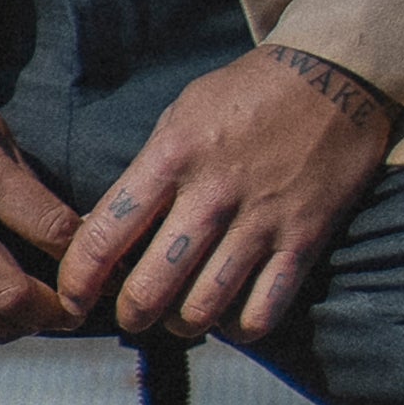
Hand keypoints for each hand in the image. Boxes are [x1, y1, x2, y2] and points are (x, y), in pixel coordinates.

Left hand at [56, 50, 392, 343]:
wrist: (332, 77)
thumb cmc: (243, 96)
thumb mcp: (180, 116)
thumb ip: (144, 175)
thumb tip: (100, 230)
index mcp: (171, 156)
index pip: (105, 235)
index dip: (78, 281)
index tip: (71, 299)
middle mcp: (212, 194)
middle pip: (150, 288)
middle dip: (130, 315)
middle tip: (131, 314)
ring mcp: (260, 221)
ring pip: (203, 309)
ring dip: (182, 326)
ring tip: (179, 317)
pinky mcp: (304, 240)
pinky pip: (264, 311)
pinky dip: (240, 328)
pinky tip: (232, 316)